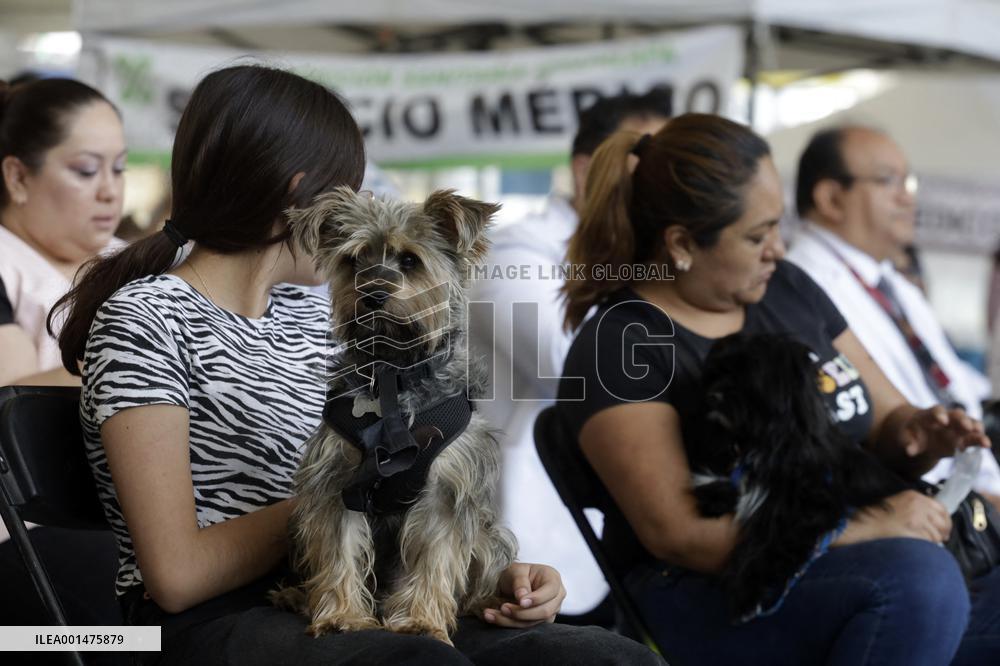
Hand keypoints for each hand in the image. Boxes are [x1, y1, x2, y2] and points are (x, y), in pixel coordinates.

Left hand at [481, 562, 565, 627]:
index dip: (537, 598)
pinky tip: (492, 617)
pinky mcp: (538, 623)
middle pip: (544, 611)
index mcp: (553, 579)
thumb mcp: (516, 571)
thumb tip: (522, 597)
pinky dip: (507, 623)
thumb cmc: (516, 574)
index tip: (520, 601)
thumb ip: (520, 582)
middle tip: (503, 607)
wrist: (510, 583)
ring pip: (533, 623)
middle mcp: (555, 597)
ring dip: (510, 620)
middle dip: (522, 613)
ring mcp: (549, 612)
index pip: (551, 591)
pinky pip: (524, 627)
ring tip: (490, 613)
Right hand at [835, 490, 951, 545]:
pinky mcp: (914, 531)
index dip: (945, 520)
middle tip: (939, 539)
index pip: (941, 508)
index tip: (944, 529)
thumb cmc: (878, 516)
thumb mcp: (899, 503)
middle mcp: (918, 505)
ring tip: (919, 542)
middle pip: (942, 522)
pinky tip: (915, 545)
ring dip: (932, 541)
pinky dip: (924, 546)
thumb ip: (917, 506)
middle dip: (942, 532)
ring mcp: (917, 518)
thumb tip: (936, 520)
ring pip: (936, 534)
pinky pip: (928, 542)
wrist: (865, 525)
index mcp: (915, 496)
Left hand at [899, 405, 989, 460]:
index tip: (942, 421)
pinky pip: (974, 435)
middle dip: (962, 419)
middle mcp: (946, 418)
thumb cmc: (912, 433)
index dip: (939, 414)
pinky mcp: (964, 436)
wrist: (921, 435)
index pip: (935, 411)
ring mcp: (956, 426)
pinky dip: (980, 439)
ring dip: (975, 428)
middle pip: (957, 414)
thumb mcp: (906, 436)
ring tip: (980, 435)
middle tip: (967, 426)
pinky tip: (985, 444)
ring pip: (969, 423)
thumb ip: (908, 442)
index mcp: (929, 415)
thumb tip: (909, 451)